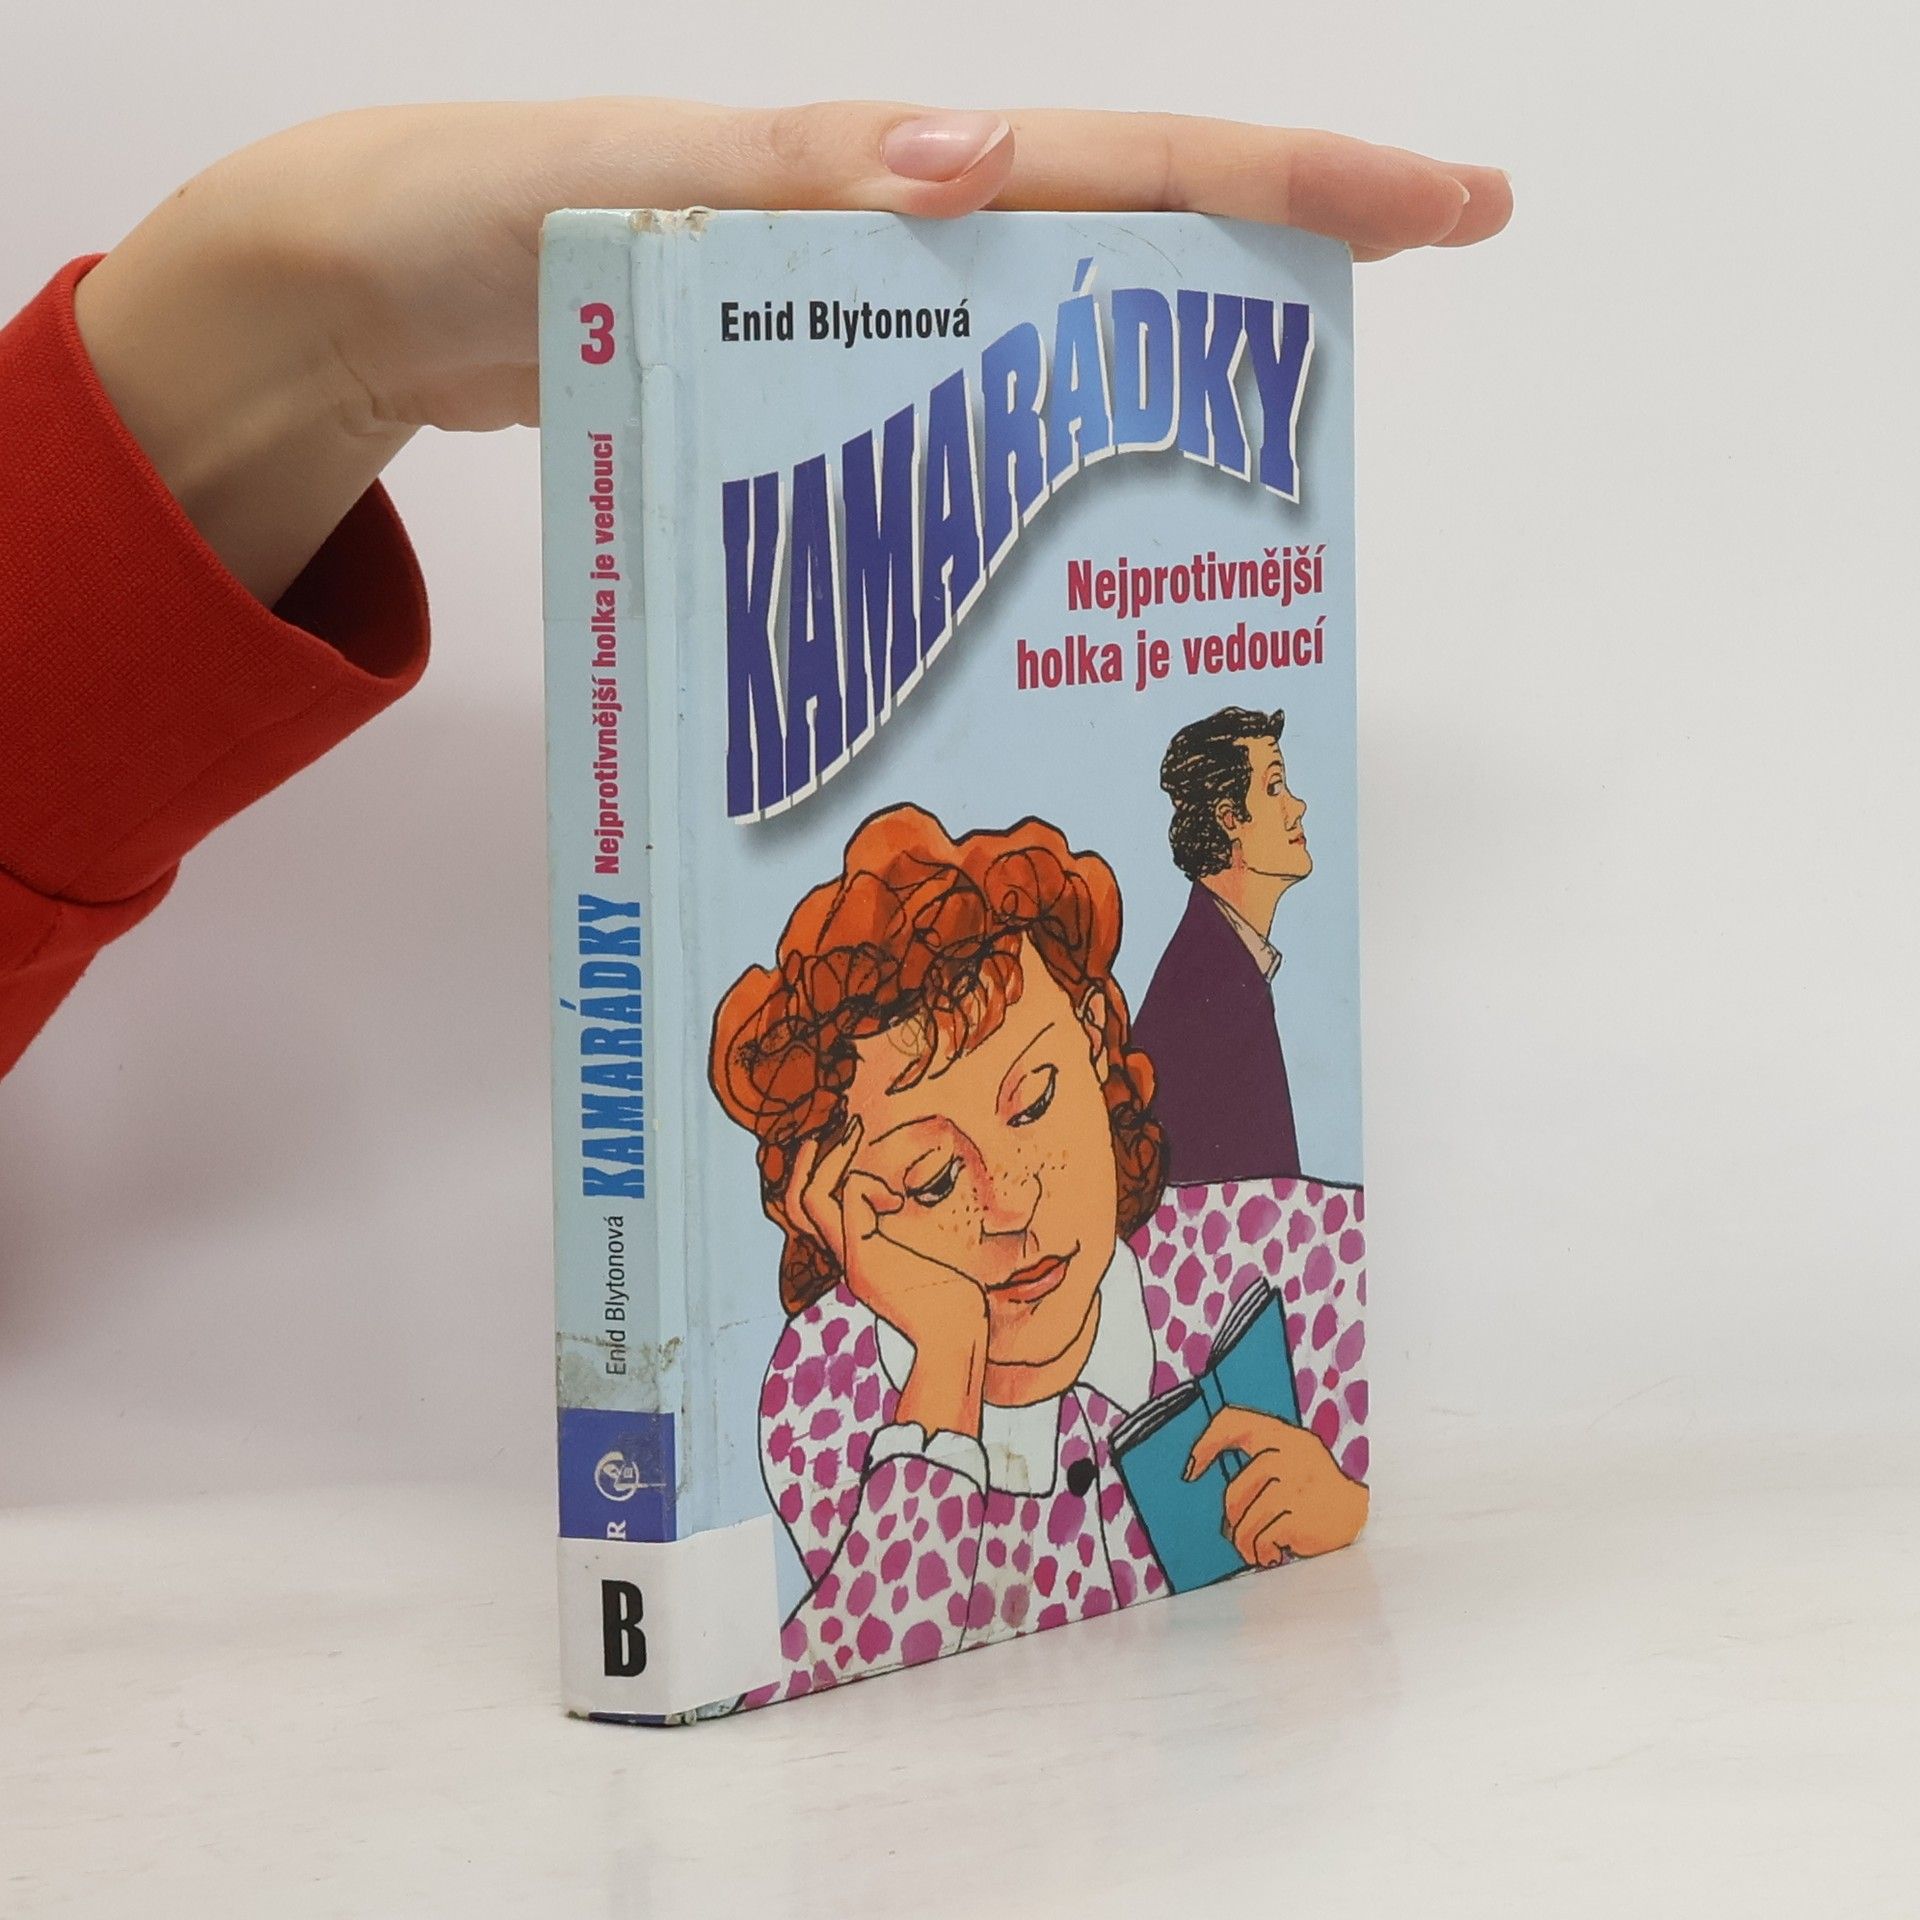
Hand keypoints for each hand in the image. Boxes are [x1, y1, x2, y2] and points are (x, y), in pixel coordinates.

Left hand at [72, 99, 1509, 602]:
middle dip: (1270, 282)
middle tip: (1397, 325)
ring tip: (1266, 480)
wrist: (391, 289)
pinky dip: (1029, 471)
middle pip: (1126, 253)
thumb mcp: (625, 193)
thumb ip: (787, 183)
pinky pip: (958, 425)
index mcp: (882, 177)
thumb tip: (976, 161)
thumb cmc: (489, 219)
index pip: (1119, 167)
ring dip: (1164, 398)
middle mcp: (899, 243)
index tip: (1439, 203)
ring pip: (1054, 350)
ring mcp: (868, 327)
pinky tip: (1066, 543)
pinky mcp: (822, 398)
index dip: (1285, 187)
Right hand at [782, 1120, 989, 1438]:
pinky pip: (849, 1199)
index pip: (818, 1214)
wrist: (956, 1339)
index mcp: (859, 1257)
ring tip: (854, 1131)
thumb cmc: (954, 1302)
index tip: (844, 1146)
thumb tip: (905, 1207)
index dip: (820, 1178)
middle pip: (797, 1207)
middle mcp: (846, 1257)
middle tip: (826, 1131)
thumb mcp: (926, 1258)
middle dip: (806, 1165)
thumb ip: (909, 1236)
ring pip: (809, 1201)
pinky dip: (867, 1184)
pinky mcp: (864, 1259)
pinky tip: (896, 1199)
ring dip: (830, 1159)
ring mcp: (850, 1259)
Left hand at [1186, 1406, 1368, 1564]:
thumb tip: (1199, 1473)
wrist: (1357, 1513)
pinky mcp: (1301, 1512)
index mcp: (1282, 1434)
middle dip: (1233, 1521)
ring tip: (1259, 1550)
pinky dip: (1262, 1553)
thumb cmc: (1313, 1489)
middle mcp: (1289, 1452)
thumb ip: (1257, 1459)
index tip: (1190, 1471)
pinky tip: (1274, 1555)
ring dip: (1247, 1543)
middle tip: (1241, 1536)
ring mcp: (1296, 1482)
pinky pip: (1262, 1537)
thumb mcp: (1291, 1459)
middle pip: (1234, 1492)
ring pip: (1246, 1521)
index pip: (1234, 1421)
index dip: (1206, 1443)